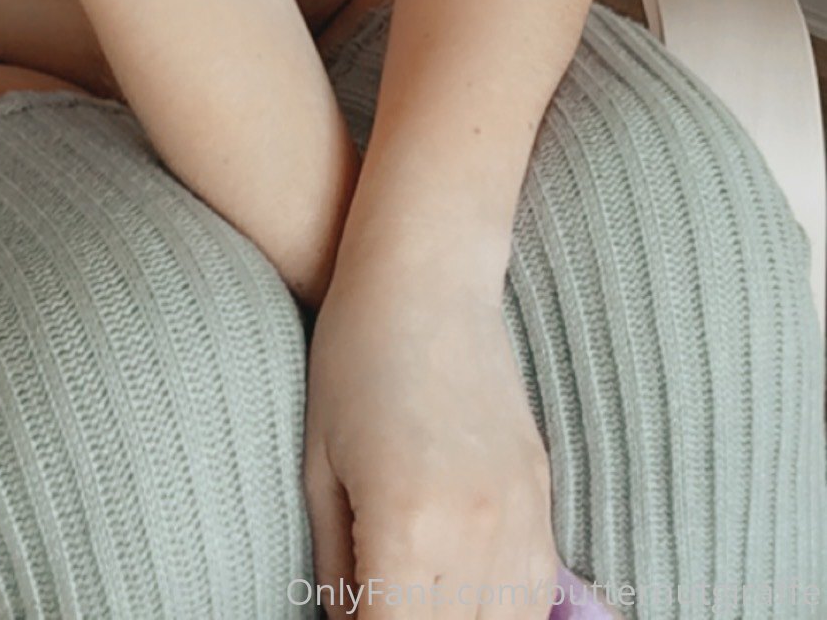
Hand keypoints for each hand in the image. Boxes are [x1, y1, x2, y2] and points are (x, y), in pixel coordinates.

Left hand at [302, 256, 559, 615]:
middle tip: (378, 603)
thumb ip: (337, 571)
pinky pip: (537, 590)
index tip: (352, 619)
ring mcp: (519, 513)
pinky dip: (507, 610)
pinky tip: (472, 602)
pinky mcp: (540, 494)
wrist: (426, 275)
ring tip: (421, 601)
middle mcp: (474, 531)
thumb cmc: (351, 359)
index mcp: (406, 525)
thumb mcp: (320, 469)